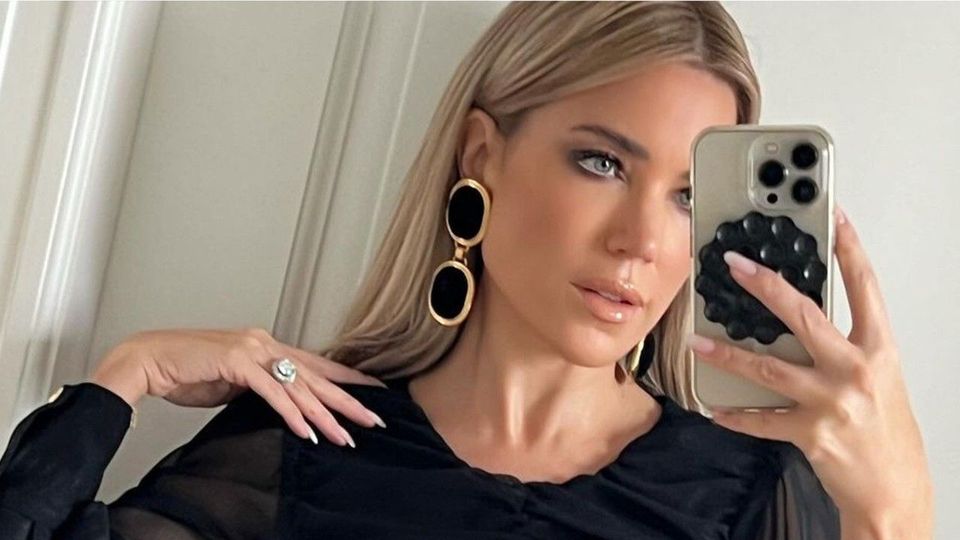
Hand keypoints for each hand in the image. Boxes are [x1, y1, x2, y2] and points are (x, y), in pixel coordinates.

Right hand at [92, 327, 388, 447]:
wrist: (147, 360)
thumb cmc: (185, 370)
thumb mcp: (233, 380)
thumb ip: (260, 386)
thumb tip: (284, 404)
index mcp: (266, 344)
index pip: (315, 364)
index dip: (345, 379)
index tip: (370, 393)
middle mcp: (265, 343)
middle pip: (316, 375)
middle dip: (347, 400)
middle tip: (372, 417)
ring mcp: (252, 350)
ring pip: (299, 386)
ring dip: (324, 414)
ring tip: (344, 435)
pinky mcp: (237, 363)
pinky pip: (273, 393)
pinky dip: (291, 414)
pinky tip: (307, 431)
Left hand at [686, 206, 932, 536]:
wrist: (895, 489)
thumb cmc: (886, 430)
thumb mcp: (878, 377)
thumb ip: (845, 346)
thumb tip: (799, 318)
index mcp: (878, 349)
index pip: (864, 286)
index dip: (848, 247)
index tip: (830, 216)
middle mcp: (856, 371)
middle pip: (804, 316)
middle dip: (765, 286)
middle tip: (734, 264)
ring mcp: (833, 402)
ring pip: (770, 368)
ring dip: (728, 355)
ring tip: (698, 343)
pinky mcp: (812, 434)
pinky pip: (762, 419)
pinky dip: (735, 414)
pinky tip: (715, 406)